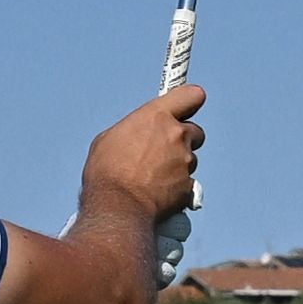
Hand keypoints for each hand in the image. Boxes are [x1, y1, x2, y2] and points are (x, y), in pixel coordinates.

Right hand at [78, 85, 204, 229]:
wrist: (117, 208)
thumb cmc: (106, 173)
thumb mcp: (108, 140)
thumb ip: (132, 130)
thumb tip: (134, 135)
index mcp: (157, 116)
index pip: (191, 95)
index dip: (190, 101)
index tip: (185, 108)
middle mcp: (176, 135)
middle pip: (195, 132)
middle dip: (183, 141)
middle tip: (164, 151)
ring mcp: (185, 162)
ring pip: (191, 160)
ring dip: (178, 166)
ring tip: (153, 178)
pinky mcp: (188, 187)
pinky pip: (188, 185)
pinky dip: (177, 189)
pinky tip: (157, 194)